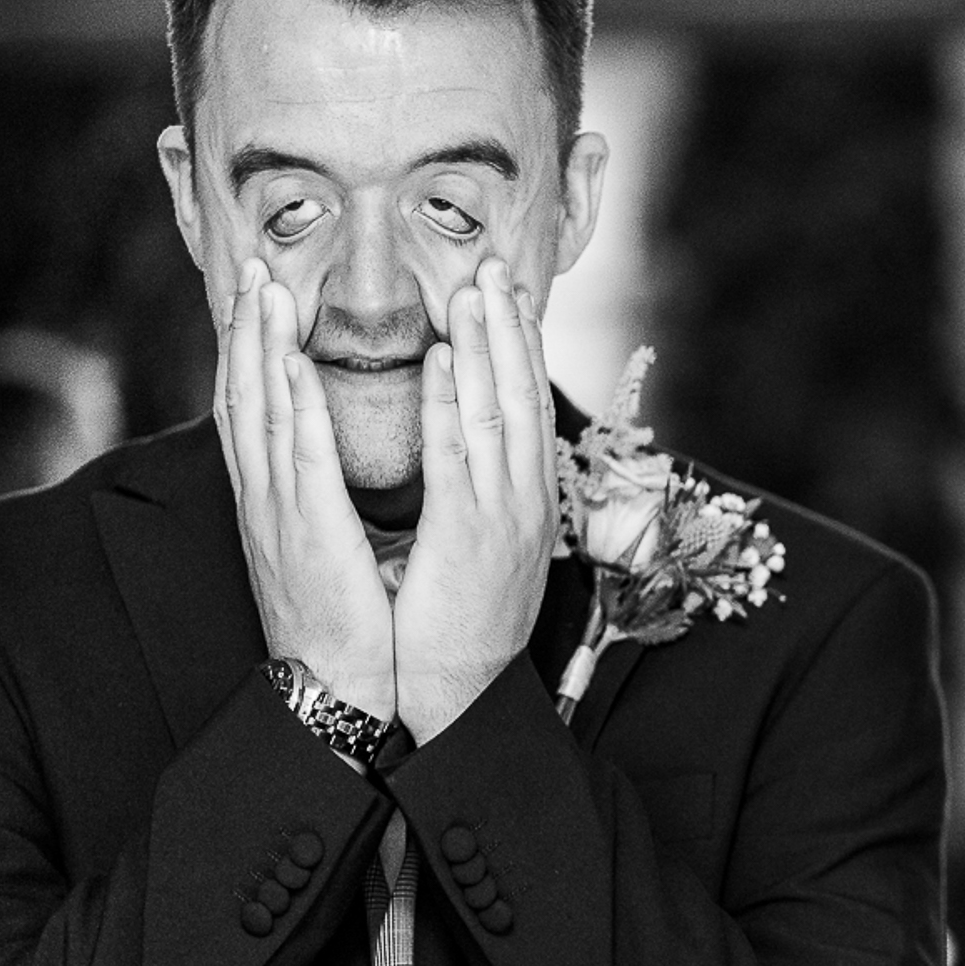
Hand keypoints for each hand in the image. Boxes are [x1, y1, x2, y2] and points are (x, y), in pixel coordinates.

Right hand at [214, 258, 395, 722]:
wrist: (330, 689)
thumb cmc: (341, 623)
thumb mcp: (327, 548)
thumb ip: (323, 499)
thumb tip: (329, 459)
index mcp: (274, 502)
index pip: (253, 412)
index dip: (250, 352)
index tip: (257, 298)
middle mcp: (266, 501)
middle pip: (244, 398)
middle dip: (246, 330)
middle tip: (252, 268)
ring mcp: (280, 516)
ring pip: (262, 415)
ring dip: (260, 348)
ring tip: (265, 289)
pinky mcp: (308, 537)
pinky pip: (300, 461)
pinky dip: (296, 408)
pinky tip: (294, 365)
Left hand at [392, 256, 560, 742]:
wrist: (454, 699)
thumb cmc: (456, 632)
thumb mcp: (481, 558)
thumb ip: (481, 506)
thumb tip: (475, 467)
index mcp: (526, 506)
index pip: (528, 409)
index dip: (519, 349)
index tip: (508, 297)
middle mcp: (523, 504)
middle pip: (521, 397)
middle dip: (509, 328)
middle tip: (497, 266)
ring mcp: (501, 520)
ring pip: (496, 413)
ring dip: (484, 347)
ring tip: (472, 290)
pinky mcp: (466, 539)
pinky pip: (456, 458)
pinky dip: (447, 405)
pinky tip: (437, 361)